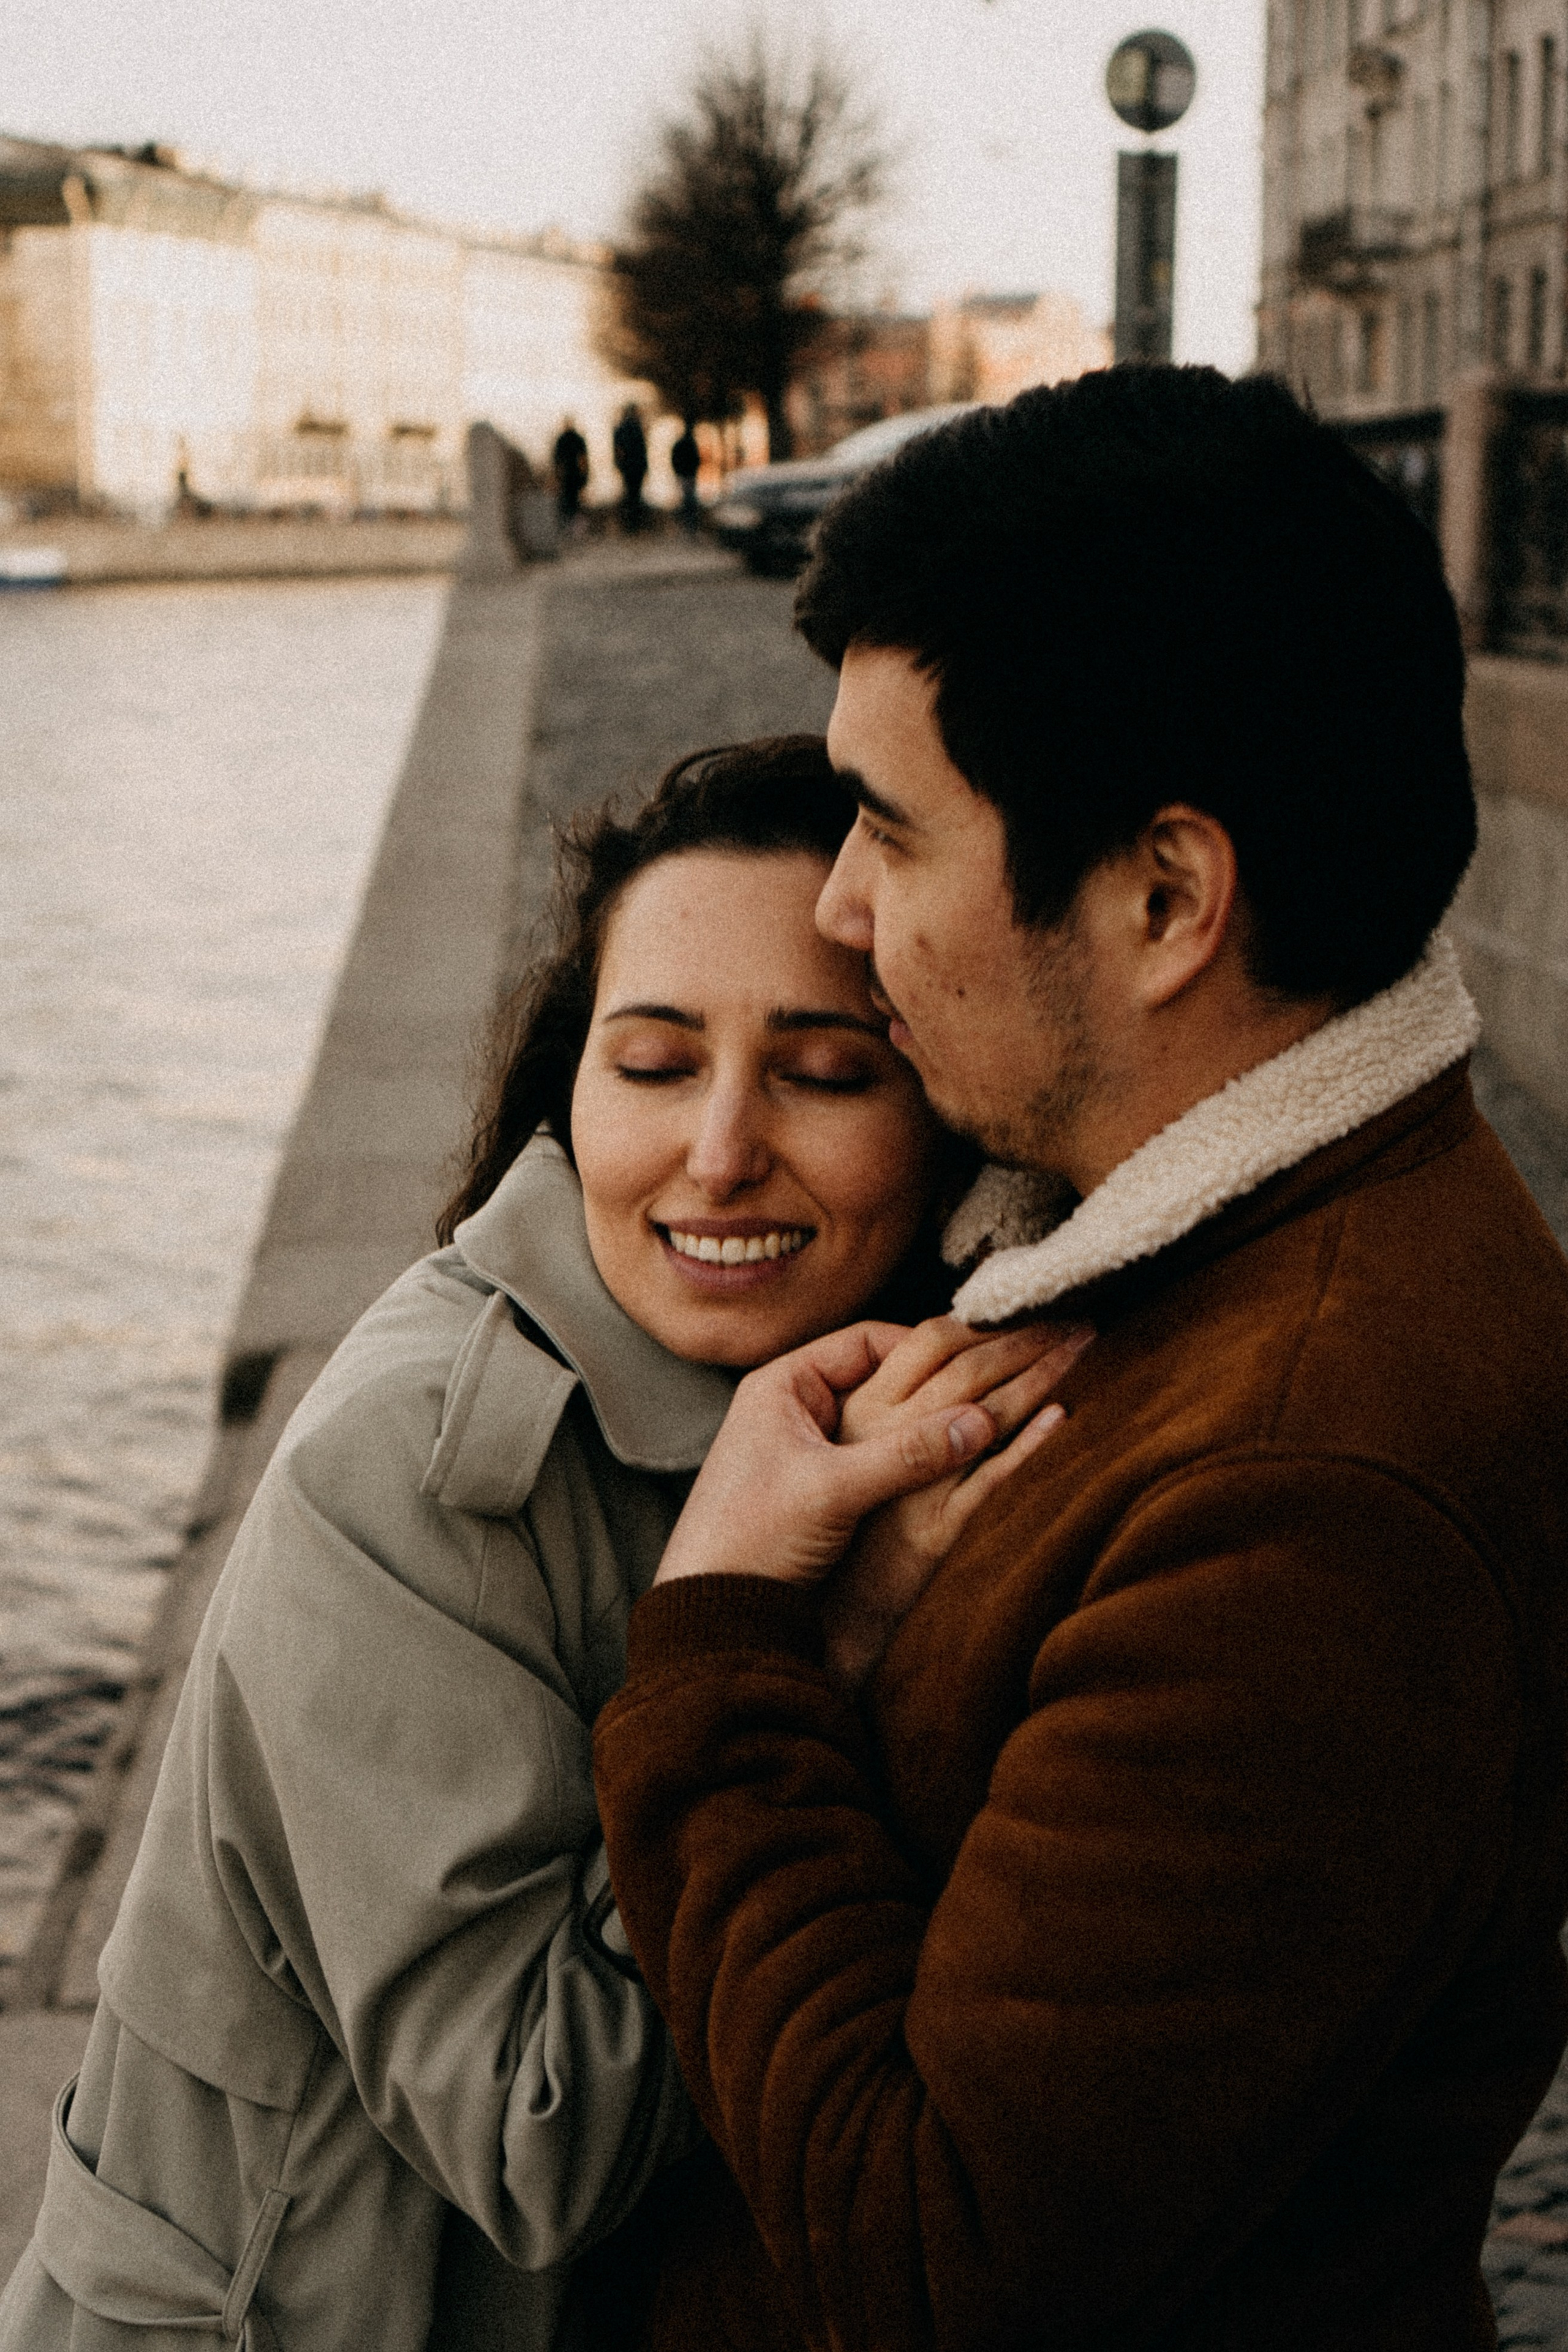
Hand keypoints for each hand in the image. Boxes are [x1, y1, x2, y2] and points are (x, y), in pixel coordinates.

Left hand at [652, 1318, 1090, 1593]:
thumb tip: (982, 1422)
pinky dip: (918, 1462)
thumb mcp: (830, 1490)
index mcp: (784, 1387)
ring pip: (887, 1422)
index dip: (928, 1347)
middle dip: (940, 1385)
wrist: (715, 1615)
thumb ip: (905, 1454)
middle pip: (883, 1379)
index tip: (981, 1359)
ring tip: (993, 1425)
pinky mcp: (823, 1494)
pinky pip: (882, 1461)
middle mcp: (797, 1410)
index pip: (868, 1342)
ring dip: (933, 1426)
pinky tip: (957, 1470)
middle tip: (1001, 1385)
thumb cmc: (750, 1540)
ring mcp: (810, 1452)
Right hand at [825, 1320, 1093, 1689]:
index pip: (928, 1341)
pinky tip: (1060, 1417)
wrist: (789, 1609)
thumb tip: (943, 1378)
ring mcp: (910, 1481)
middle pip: (967, 1366)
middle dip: (1023, 1335)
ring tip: (1081, 1344)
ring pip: (986, 1411)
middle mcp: (882, 1433)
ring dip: (1040, 1373)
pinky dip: (1026, 1445)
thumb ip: (887, 1417)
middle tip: (1073, 1315)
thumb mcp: (841, 1458)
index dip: (979, 1321)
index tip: (1021, 1310)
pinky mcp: (931, 1528)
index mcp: (856, 1408)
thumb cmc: (812, 1532)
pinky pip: (988, 1478)